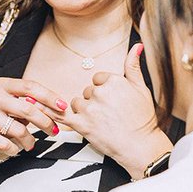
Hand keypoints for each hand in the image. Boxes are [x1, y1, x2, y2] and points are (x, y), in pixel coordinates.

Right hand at [0, 77, 65, 159]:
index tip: (62, 107)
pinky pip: (6, 144)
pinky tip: (13, 148)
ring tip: (29, 144)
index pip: (30, 87)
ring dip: (29, 140)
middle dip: (45, 122)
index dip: (49, 96)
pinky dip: (15, 149)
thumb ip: (32, 105)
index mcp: (3, 86)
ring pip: (19, 129)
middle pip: (27, 108)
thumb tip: (59, 109)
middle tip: (53, 131)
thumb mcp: (14, 107)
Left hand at [66, 44, 169, 176]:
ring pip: (76, 103)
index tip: (113, 101)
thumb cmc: (143, 119)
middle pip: (87, 91)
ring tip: (100, 121)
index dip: (104, 90)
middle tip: (109, 114)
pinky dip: (56, 114)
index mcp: (113, 81)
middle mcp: (100, 93)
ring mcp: (90, 109)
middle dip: (95, 101)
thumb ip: (133, 66)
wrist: (141, 146)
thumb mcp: (142, 89)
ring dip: (83, 110)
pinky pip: (63, 116)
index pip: (98, 79)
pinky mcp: (81, 124)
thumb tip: (137, 46)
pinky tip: (49, 112)